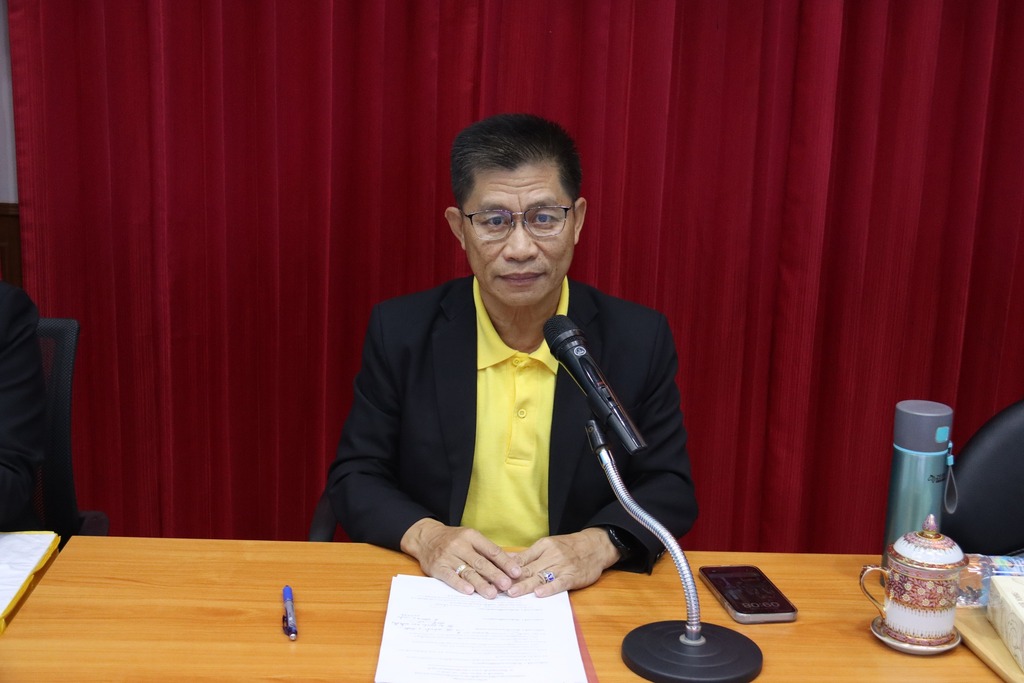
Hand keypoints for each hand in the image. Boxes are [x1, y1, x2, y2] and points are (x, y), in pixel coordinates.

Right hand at [400, 518, 521, 598]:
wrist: (426, 537)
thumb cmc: (454, 540)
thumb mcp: (471, 539)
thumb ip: (489, 551)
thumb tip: (514, 562)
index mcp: (471, 536)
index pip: (492, 550)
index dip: (505, 562)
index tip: (516, 573)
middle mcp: (460, 545)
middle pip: (481, 562)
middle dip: (495, 574)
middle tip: (507, 585)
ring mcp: (448, 556)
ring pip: (467, 571)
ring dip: (481, 583)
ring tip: (492, 593)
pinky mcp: (437, 567)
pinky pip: (449, 576)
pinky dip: (459, 584)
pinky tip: (469, 591)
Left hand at [506, 527, 619, 597]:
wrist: (596, 545)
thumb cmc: (569, 546)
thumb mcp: (548, 545)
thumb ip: (529, 554)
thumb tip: (507, 560)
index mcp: (543, 546)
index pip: (521, 558)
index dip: (506, 569)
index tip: (492, 577)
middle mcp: (551, 555)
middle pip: (528, 569)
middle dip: (511, 579)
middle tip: (496, 588)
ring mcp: (562, 566)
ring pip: (540, 577)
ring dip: (525, 585)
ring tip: (511, 593)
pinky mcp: (572, 576)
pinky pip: (559, 583)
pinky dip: (549, 589)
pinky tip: (539, 594)